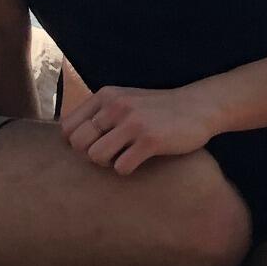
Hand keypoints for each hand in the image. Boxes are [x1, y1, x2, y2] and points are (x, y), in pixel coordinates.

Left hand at [62, 84, 216, 176]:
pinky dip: (127, 170)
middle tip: (110, 154)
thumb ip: (100, 112)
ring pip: (96, 157)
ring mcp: (133, 123)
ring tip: (123, 157)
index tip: (95, 145)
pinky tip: (139, 161)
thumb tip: (68, 138)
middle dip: (90, 154)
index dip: (76, 142)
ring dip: (108, 163)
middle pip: (78, 143)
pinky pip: (121, 167)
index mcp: (106, 96)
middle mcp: (115, 106)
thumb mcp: (125, 99)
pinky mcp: (150, 140)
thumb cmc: (158, 109)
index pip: (68, 126)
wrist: (199, 106)